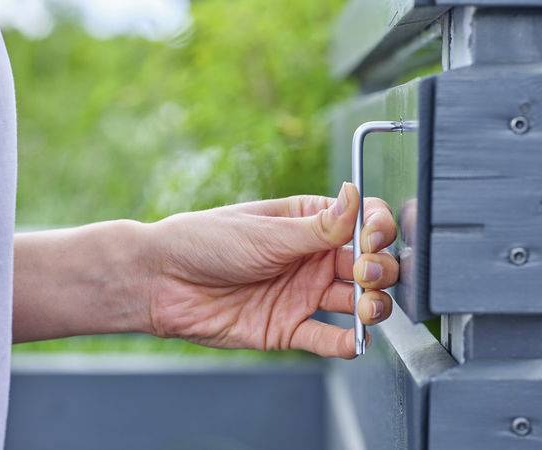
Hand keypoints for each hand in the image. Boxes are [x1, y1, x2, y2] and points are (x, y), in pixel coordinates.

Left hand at [141, 182, 398, 358]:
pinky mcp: (289, 329)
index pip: (362, 222)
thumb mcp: (266, 232)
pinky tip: (355, 341)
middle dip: (379, 269)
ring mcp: (303, 295)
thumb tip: (356, 195)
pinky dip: (346, 343)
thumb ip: (318, 226)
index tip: (375, 237)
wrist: (162, 281)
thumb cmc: (205, 242)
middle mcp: (312, 259)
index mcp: (309, 224)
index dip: (378, 228)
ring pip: (356, 303)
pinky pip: (327, 338)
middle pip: (368, 264)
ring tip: (365, 308)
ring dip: (372, 306)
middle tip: (366, 273)